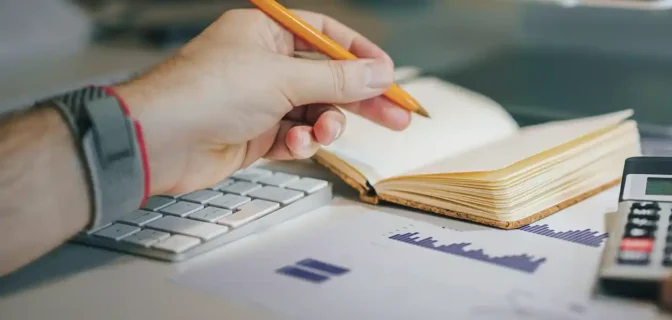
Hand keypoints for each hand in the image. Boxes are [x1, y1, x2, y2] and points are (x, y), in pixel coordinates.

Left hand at [112, 9, 409, 195]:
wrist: (158, 140)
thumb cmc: (204, 93)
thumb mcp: (282, 78)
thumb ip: (337, 79)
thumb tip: (379, 74)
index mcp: (266, 33)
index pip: (327, 36)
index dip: (361, 56)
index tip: (390, 76)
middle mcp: (264, 63)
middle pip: (328, 77)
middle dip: (361, 99)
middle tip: (398, 117)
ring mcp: (260, 100)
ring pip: (315, 111)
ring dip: (325, 125)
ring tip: (323, 133)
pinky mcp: (255, 134)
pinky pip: (295, 136)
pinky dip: (301, 143)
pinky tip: (295, 146)